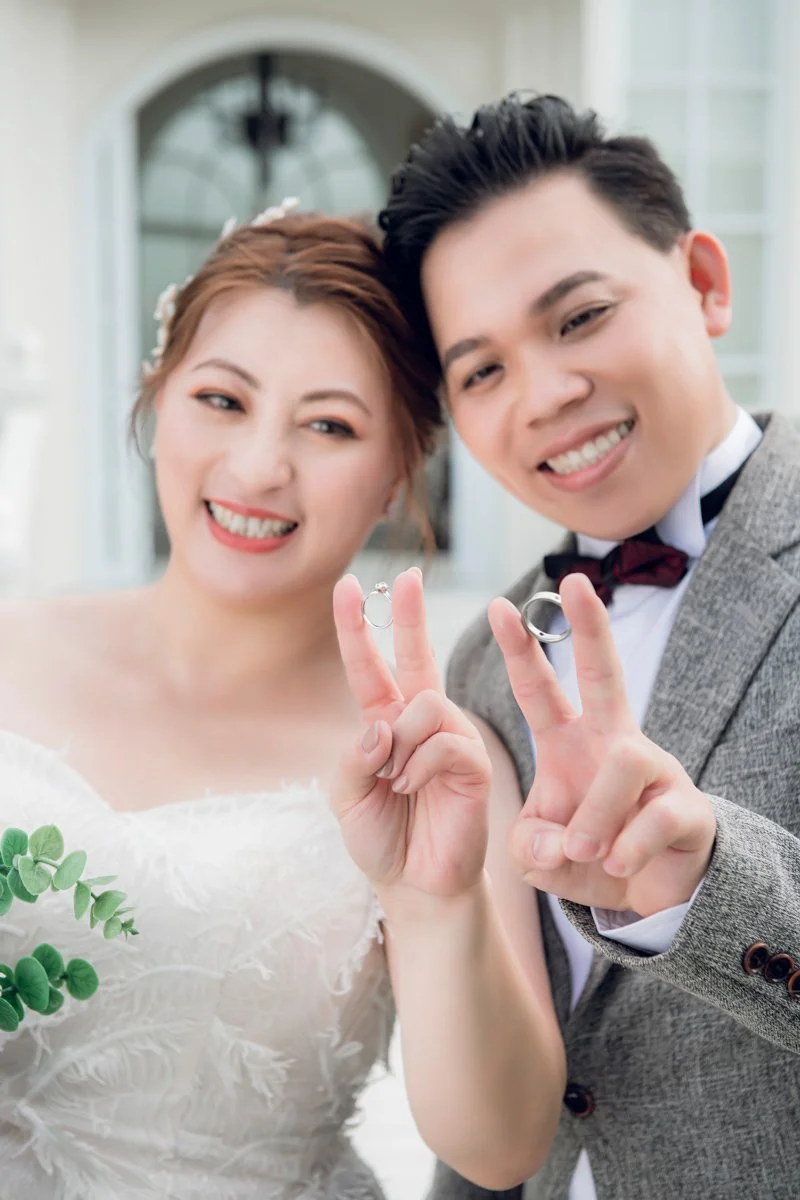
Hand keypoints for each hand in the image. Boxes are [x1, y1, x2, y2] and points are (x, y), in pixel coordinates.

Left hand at [331, 569, 490, 899]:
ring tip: (395, 782)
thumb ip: (353, 755)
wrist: (414, 884)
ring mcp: (450, 737)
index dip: (357, 627)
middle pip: (417, 655)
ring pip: (425, 703)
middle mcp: (420, 722)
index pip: (369, 666)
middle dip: (410, 614)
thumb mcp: (344, 796)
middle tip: (409, 575)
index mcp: (385, 724)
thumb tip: (383, 724)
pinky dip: (418, 764)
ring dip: (399, 745)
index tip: (347, 586)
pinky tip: (413, 788)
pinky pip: (443, 739)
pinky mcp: (473, 760)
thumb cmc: (380, 838)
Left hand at [490, 573, 715, 915]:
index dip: (519, 651)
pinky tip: (617, 866)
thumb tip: (556, 841)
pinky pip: (656, 816)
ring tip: (585, 851)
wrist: (648, 894)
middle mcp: (611, 742)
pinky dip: (628, 848)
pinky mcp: (687, 807)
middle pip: (604, 672)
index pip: (539, 690)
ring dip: (598, 814)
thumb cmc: (587, 857)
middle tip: (575, 581)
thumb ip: (530, 843)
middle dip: (590, 626)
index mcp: (567, 744)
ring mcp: (654, 770)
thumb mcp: (540, 854)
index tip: (496, 606)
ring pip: (624, 761)